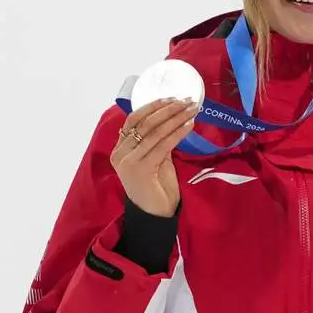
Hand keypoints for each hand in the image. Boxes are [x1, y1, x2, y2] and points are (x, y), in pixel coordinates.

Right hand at [110, 98, 199, 216]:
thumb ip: (157, 141)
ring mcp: (128, 162)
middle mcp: (120, 153)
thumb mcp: (156, 159)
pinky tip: (189, 126)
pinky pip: (162, 145)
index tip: (171, 98)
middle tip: (187, 101)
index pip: (133, 120)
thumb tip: (172, 117)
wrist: (155, 215)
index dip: (152, 107)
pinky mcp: (139, 169)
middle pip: (145, 123)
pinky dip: (177, 133)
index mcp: (120, 149)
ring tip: (192, 110)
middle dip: (168, 109)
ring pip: (154, 132)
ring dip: (176, 118)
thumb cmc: (157, 188)